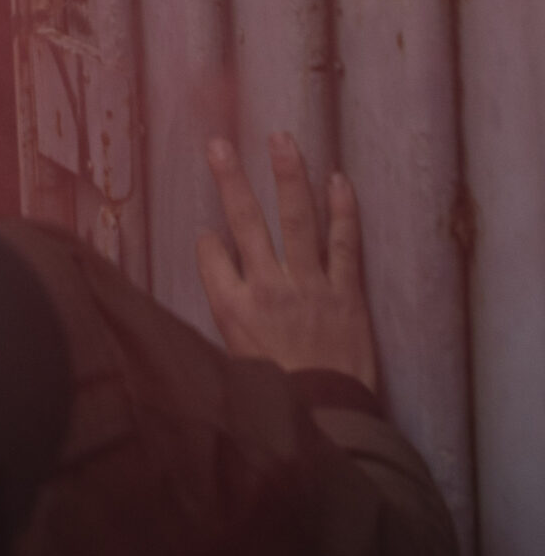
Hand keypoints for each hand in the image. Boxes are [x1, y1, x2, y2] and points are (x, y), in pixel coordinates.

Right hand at [197, 133, 377, 390]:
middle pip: (245, 221)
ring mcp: (311, 286)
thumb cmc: (275, 388)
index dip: (208, 240)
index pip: (210, 252)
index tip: (211, 236)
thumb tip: (211, 246)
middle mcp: (268, 288)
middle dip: (230, 179)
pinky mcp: (348, 293)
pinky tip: (337, 180)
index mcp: (231, 305)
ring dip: (287, 177)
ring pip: (297, 221)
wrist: (329, 416)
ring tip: (280, 139)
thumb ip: (220, 298)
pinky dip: (342, 210)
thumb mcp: (229, 350)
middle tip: (219, 143)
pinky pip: (345, 243)